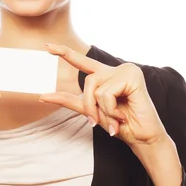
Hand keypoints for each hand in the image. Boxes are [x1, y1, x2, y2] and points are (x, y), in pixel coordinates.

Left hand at [39, 44, 168, 155]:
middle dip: (90, 105)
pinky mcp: (132, 76)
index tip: (47, 47)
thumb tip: (44, 96)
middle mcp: (117, 69)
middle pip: (88, 81)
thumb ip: (71, 101)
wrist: (142, 137)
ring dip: (102, 110)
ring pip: (96, 88)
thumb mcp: (92, 112)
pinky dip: (110, 110)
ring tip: (117, 118)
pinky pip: (106, 94)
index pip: (83, 62)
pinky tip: (123, 115)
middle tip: (99, 122)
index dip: (65, 53)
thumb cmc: (120, 126)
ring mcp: (126, 70)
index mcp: (107, 76)